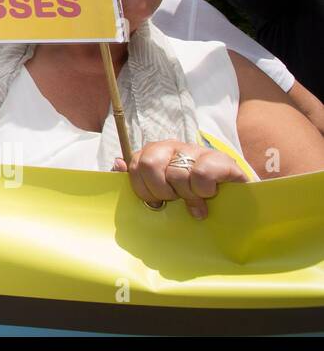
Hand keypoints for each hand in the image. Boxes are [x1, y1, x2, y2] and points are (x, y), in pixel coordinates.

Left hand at [112, 139, 247, 218]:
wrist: (234, 203)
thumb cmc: (190, 196)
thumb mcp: (160, 191)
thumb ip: (136, 178)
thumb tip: (117, 163)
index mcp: (155, 153)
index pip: (135, 164)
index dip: (143, 189)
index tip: (156, 201)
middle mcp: (174, 147)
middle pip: (149, 164)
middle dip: (161, 190)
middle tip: (175, 199)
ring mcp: (197, 151)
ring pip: (176, 173)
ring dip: (186, 194)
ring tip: (196, 199)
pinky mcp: (221, 160)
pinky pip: (201, 173)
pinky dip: (203, 190)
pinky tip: (209, 194)